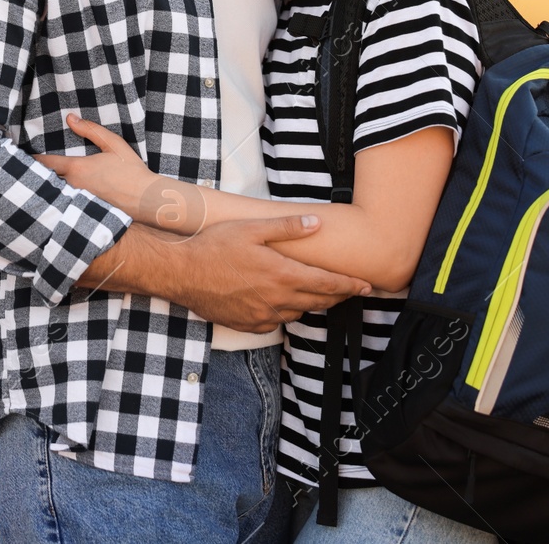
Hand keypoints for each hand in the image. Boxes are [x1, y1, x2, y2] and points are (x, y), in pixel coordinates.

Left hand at [35, 114, 161, 218]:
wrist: (146, 199)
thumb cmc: (131, 170)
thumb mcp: (113, 144)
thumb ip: (90, 130)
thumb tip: (70, 118)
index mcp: (77, 168)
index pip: (46, 162)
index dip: (34, 159)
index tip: (25, 157)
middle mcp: (72, 186)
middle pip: (46, 180)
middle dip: (37, 175)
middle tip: (25, 170)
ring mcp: (77, 202)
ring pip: (55, 194)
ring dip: (48, 188)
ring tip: (37, 185)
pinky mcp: (84, 214)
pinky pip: (65, 205)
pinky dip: (59, 201)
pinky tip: (56, 200)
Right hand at [177, 217, 371, 331]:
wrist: (182, 273)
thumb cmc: (215, 246)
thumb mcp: (252, 229)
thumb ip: (287, 227)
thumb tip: (317, 223)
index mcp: (282, 274)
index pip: (328, 284)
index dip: (350, 286)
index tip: (367, 286)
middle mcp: (277, 300)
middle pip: (319, 302)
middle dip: (338, 296)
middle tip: (350, 290)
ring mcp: (263, 315)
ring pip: (299, 314)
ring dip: (312, 305)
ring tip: (318, 294)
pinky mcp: (249, 325)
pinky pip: (277, 323)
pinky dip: (287, 314)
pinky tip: (284, 304)